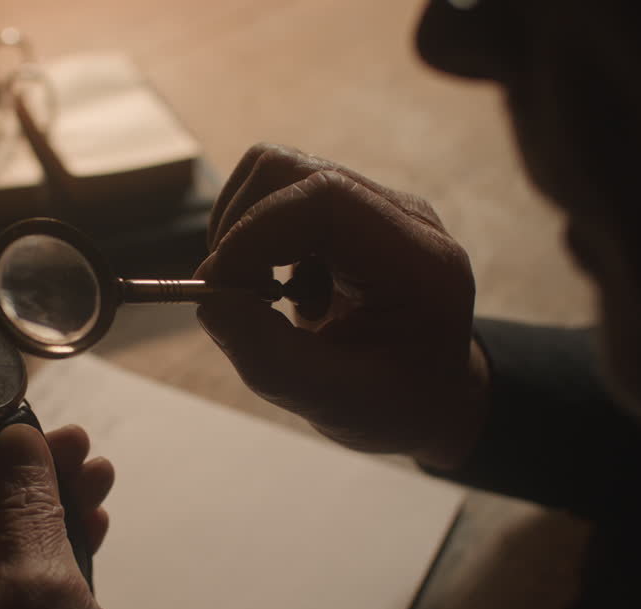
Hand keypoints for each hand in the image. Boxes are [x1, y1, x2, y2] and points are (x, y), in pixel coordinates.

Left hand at [0, 423, 122, 608]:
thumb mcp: (41, 590)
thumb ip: (25, 504)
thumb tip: (15, 438)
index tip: (11, 419)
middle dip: (13, 471)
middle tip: (74, 444)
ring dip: (38, 504)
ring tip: (97, 475)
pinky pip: (0, 579)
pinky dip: (42, 548)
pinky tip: (90, 526)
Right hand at [196, 143, 488, 467]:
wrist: (432, 395)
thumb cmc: (395, 405)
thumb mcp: (334, 404)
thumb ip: (270, 359)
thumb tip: (209, 302)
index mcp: (418, 263)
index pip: (324, 200)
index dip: (253, 234)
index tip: (220, 292)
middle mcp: (401, 217)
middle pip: (289, 171)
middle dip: (239, 231)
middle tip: (237, 300)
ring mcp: (375, 205)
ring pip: (276, 173)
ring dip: (245, 233)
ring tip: (266, 296)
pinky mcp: (350, 209)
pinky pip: (279, 194)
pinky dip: (257, 239)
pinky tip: (284, 291)